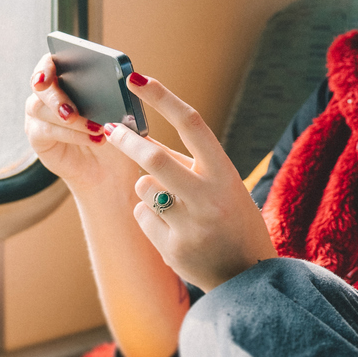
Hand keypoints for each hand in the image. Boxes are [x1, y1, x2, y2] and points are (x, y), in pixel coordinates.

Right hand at [24, 54, 129, 191]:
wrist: (111, 166)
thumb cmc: (115, 132)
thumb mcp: (121, 110)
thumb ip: (117, 92)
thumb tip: (126, 78)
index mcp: (66, 77)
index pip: (49, 62)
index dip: (47, 65)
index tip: (49, 75)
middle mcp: (48, 93)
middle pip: (40, 86)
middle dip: (55, 97)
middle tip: (70, 111)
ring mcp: (39, 115)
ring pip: (41, 109)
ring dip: (70, 119)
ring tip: (96, 128)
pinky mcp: (37, 136)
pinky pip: (47, 131)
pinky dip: (73, 135)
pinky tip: (95, 139)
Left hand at [101, 73, 276, 290]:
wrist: (248, 276)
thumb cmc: (232, 220)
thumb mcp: (223, 185)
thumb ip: (188, 164)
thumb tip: (144, 136)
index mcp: (225, 173)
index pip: (192, 124)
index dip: (162, 97)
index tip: (136, 79)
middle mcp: (209, 196)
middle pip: (154, 157)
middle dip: (126, 140)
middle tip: (109, 129)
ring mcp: (190, 224)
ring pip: (143, 187)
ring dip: (146, 188)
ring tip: (171, 206)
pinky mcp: (172, 248)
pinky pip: (142, 215)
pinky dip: (149, 216)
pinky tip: (173, 230)